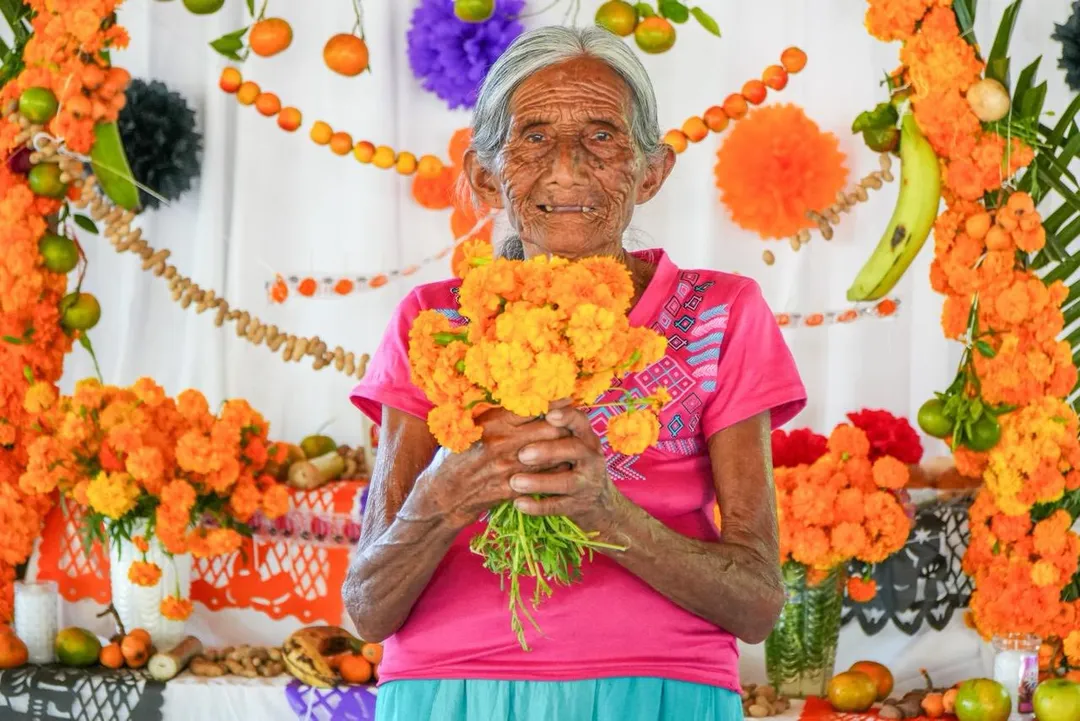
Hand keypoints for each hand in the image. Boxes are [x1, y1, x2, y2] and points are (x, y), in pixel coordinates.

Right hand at [409, 406, 569, 528]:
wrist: (443, 496)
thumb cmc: (454, 457)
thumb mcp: (466, 428)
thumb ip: (491, 414)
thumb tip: (514, 395)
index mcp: (491, 424)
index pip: (530, 407)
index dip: (552, 401)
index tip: (566, 397)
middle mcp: (502, 444)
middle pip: (547, 427)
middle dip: (565, 422)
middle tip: (575, 419)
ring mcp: (509, 468)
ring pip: (550, 452)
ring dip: (564, 445)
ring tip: (575, 439)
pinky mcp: (512, 488)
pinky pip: (543, 477)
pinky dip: (556, 469)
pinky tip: (564, 464)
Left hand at [509, 404, 622, 533]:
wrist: (600, 503)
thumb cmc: (574, 464)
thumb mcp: (572, 441)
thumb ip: (553, 426)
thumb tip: (522, 401)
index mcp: (586, 437)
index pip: (580, 421)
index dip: (566, 417)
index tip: (548, 415)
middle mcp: (591, 458)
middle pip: (574, 450)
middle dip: (548, 451)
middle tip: (522, 454)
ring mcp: (587, 483)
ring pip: (566, 481)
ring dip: (539, 482)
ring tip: (514, 482)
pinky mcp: (578, 506)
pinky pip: (558, 507)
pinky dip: (538, 506)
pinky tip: (519, 503)